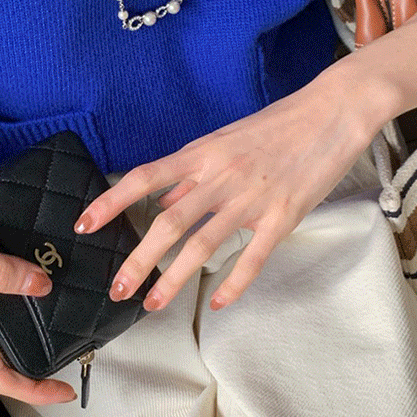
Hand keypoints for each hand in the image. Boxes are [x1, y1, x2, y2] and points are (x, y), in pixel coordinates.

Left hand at [72, 65, 385, 312]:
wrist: (333, 112)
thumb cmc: (278, 125)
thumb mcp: (225, 140)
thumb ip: (191, 172)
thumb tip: (157, 198)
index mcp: (202, 153)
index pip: (144, 177)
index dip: (111, 202)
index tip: (83, 225)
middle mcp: (221, 175)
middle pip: (169, 222)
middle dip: (138, 260)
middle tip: (117, 290)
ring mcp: (252, 198)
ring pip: (203, 244)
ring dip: (174, 279)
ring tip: (153, 304)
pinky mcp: (283, 216)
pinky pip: (252, 256)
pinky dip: (232, 283)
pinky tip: (215, 302)